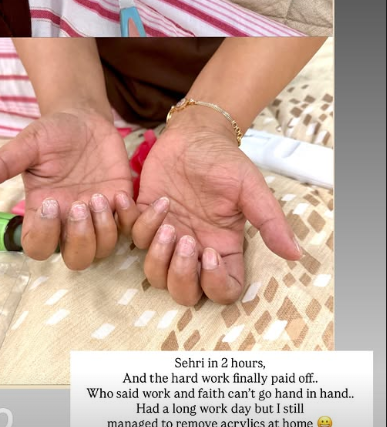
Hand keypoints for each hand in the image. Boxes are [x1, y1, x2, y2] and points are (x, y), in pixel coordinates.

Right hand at [0, 109, 137, 267]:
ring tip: (100, 196)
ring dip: (104, 229)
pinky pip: (131, 229)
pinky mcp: (122, 204)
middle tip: (81, 204)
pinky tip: (121, 193)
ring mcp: (98, 215)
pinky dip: (129, 218)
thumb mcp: (26, 145)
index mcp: (44, 211)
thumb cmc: (52, 132)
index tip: (50, 202)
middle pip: (76, 259)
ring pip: (104, 250)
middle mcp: (70, 220)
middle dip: (80, 239)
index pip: (38, 247)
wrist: (84, 117)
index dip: (45, 235)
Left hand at [132, 110, 301, 305]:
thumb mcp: (251, 188)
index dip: (215, 284)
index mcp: (223, 247)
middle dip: (181, 274)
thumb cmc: (225, 160)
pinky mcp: (144, 217)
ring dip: (157, 254)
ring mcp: (168, 235)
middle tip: (185, 238)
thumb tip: (295, 254)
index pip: (223, 290)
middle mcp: (195, 248)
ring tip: (165, 220)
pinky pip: (130, 236)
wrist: (195, 134)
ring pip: (154, 274)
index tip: (210, 253)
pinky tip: (134, 198)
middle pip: (184, 292)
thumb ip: (269, 221)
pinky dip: (130, 220)